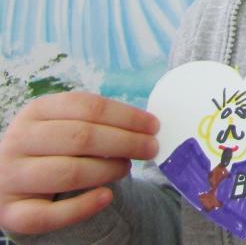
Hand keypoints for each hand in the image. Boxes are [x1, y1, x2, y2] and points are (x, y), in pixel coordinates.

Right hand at [0, 92, 158, 234]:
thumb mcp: (66, 123)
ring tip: (127, 168)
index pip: (88, 107)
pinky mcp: (10, 211)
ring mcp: (11, 176)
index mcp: (36, 110)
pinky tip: (107, 197)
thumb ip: (97, 122)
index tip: (154, 126)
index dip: (126, 116)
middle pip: (81, 137)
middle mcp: (19, 140)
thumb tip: (147, 127)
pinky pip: (47, 215)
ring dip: (107, 170)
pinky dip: (82, 207)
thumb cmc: (53, 147)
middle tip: (151, 148)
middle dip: (125, 142)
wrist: (14, 178)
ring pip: (68, 173)